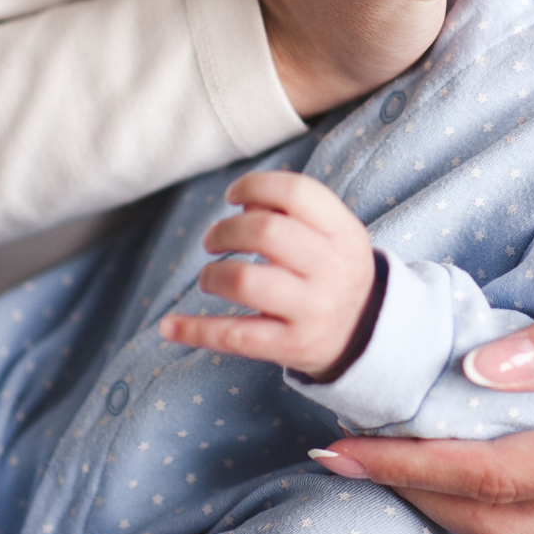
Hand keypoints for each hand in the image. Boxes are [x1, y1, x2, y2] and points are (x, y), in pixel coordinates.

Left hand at [159, 171, 376, 380]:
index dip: (255, 186)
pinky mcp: (291, 347)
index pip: (297, 193)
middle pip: (266, 232)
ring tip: (209, 278)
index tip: (233, 196)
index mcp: (344, 233)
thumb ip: (290, 209)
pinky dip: (195, 331)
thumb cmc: (332, 268)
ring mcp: (312, 310)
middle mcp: (332, 270)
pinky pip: (234, 336)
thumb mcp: (331, 234)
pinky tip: (169, 327)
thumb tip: (244, 200)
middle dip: (226, 230)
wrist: (364, 333)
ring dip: (213, 274)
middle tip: (213, 240)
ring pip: (246, 281)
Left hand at [314, 241, 533, 533]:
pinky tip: (492, 469)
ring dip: (470, 509)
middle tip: (348, 458)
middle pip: (515, 530)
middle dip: (424, 495)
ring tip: (404, 463)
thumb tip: (486, 365)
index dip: (418, 464)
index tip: (349, 445)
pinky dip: (524, 507)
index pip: (506, 480)